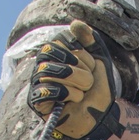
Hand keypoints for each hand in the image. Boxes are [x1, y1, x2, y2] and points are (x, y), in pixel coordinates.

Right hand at [28, 21, 123, 139]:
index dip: (81, 54)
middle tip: (88, 82)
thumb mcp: (99, 60)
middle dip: (78, 68)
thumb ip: (90, 40)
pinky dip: (67, 94)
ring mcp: (37, 82)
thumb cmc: (97, 89)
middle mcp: (42, 65)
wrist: (101, 115)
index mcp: (54, 54)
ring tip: (83, 92)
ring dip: (76, 83)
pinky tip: (75, 100)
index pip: (60, 40)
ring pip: (50, 71)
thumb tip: (75, 23)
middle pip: (51, 53)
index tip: (90, 67)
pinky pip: (47, 90)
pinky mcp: (36, 101)